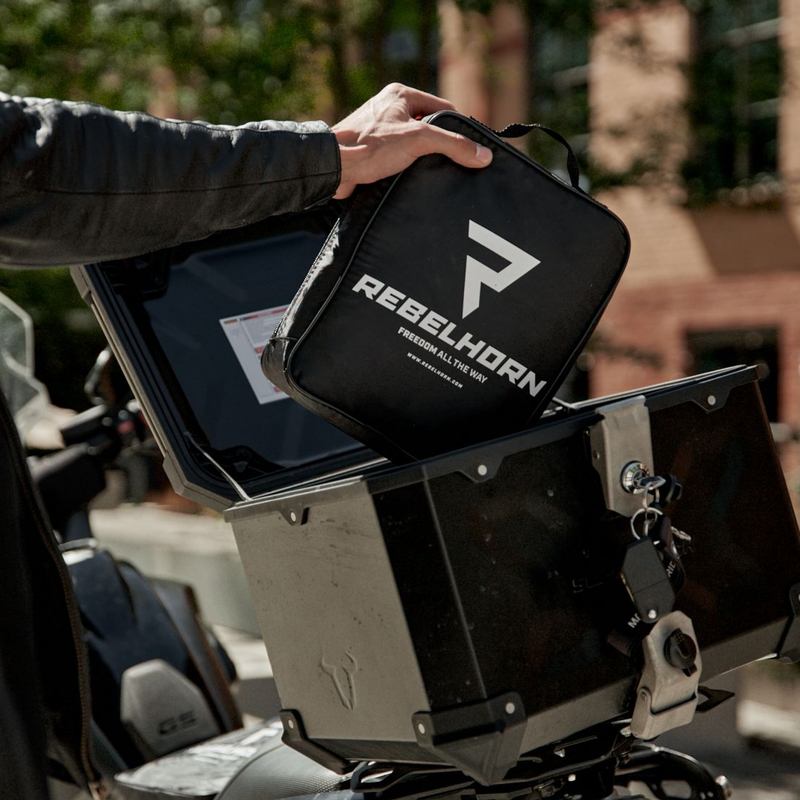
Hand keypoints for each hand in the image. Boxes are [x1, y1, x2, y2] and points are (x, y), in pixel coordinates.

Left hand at [332, 83, 492, 198]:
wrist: (334, 167)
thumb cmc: (370, 146)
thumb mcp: (419, 140)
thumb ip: (453, 145)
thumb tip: (483, 155)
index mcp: (400, 95)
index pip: (443, 108)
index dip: (458, 128)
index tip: (469, 148)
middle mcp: (388, 108)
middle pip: (429, 127)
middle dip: (441, 146)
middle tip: (454, 164)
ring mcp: (378, 130)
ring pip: (413, 145)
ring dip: (423, 160)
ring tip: (434, 175)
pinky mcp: (371, 152)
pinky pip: (398, 158)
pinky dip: (408, 169)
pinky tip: (414, 181)